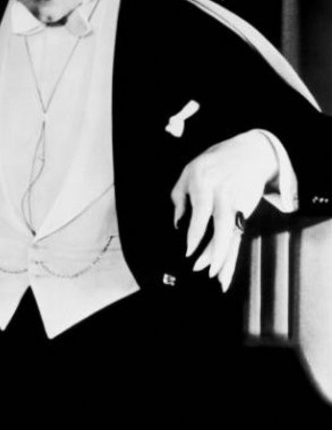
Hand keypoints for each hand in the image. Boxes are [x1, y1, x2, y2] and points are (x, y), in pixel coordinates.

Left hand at [170, 131, 278, 291]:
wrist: (251, 151)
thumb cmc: (215, 162)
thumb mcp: (189, 172)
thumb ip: (179, 198)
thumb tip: (177, 225)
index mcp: (204, 182)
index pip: (200, 213)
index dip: (195, 235)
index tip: (188, 252)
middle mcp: (223, 193)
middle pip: (221, 225)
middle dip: (213, 249)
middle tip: (201, 269)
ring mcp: (237, 201)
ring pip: (232, 233)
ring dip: (224, 256)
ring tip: (217, 277)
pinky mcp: (246, 210)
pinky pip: (237, 237)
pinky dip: (231, 256)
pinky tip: (225, 273)